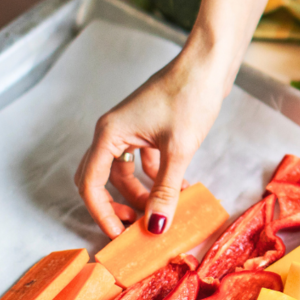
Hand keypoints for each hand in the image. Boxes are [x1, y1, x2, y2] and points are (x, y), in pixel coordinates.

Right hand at [74, 46, 226, 238]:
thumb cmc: (190, 96)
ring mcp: (131, 130)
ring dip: (141, 194)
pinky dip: (156, 178)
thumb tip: (155, 227)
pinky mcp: (148, 129)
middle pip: (102, 179)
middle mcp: (113, 131)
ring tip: (165, 211)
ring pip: (124, 173)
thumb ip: (165, 190)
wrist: (208, 64)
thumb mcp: (178, 149)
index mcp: (109, 133)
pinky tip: (180, 189)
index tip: (119, 235)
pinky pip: (143, 162)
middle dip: (116, 206)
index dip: (102, 213)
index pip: (91, 183)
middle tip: (135, 227)